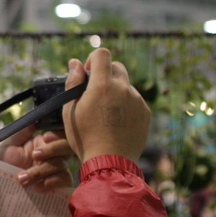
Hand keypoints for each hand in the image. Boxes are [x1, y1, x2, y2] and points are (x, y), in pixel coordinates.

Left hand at [0, 126, 73, 193]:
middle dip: (52, 150)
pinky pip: (65, 181)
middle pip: (66, 147)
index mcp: (41, 144)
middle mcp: (50, 156)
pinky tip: (38, 187)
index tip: (45, 137)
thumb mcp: (7, 144)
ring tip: (22, 179)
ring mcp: (53, 172)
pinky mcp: (55, 187)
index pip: (59, 134)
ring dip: (41, 171)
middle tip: (34, 156)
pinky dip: (53, 183)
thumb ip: (23, 130)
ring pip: (61, 165)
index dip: (57, 135)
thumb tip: (37, 116)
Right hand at [62, 49, 150, 163]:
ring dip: (116, 92)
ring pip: (126, 86)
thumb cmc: (85, 137)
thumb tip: (75, 63)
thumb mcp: (70, 110)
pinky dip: (125, 106)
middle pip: (117, 67)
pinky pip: (135, 101)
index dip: (93, 60)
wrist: (110, 162)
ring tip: (105, 115)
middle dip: (105, 74)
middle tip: (95, 94)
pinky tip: (116, 123)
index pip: (102, 54)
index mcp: (103, 84)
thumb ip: (73, 83)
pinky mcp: (145, 113)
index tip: (88, 74)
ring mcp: (137, 100)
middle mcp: (123, 88)